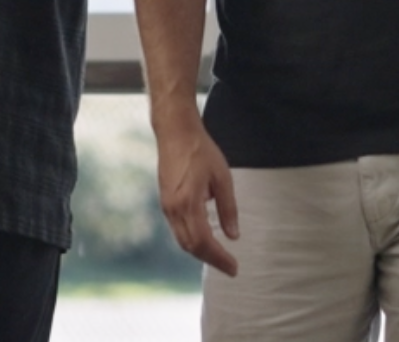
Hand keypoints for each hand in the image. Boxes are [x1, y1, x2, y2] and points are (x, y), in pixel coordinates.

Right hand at [157, 118, 239, 275]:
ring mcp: (166, 206)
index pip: (204, 242)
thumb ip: (228, 208)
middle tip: (230, 266)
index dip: (219, 258)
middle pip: (190, 246)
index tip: (234, 267)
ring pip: (182, 240)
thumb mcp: (222, 177)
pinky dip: (191, 240)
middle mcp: (173, 209)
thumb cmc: (201, 150)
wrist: (175, 131)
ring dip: (200, 252)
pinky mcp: (165, 201)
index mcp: (188, 203)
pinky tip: (204, 238)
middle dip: (210, 259)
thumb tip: (233, 235)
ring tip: (219, 256)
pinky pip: (177, 229)